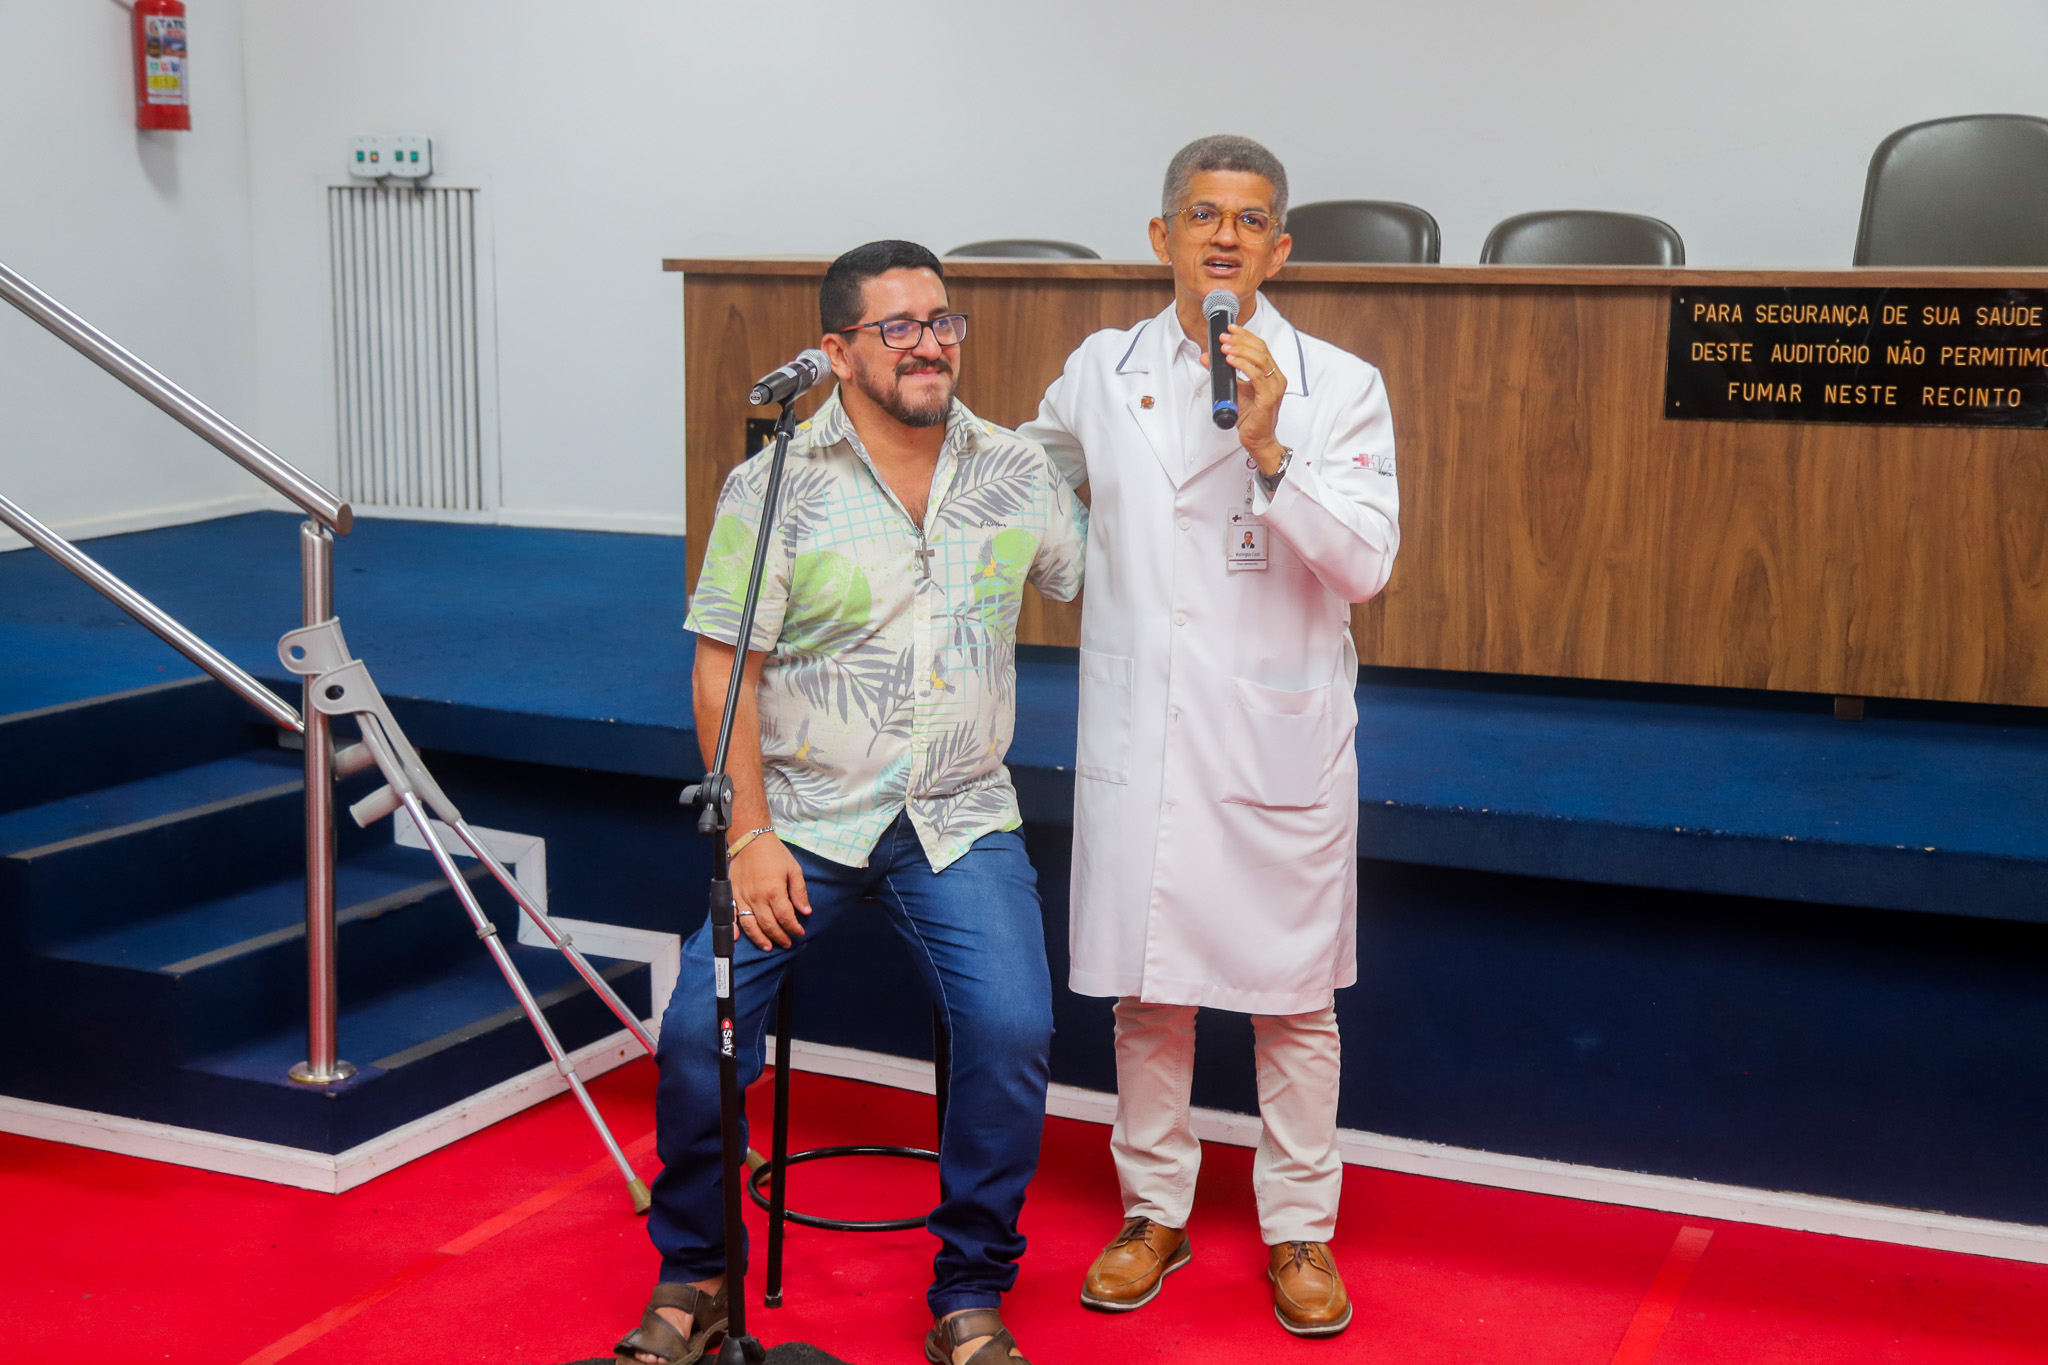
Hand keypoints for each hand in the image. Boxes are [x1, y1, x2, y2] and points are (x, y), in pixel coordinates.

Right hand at [731, 834, 808, 949]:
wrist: (750, 839)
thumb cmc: (774, 853)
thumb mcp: (794, 869)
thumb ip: (799, 892)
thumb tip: (806, 911)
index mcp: (774, 891)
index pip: (786, 917)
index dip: (794, 928)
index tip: (799, 932)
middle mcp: (758, 898)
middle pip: (769, 925)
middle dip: (780, 937)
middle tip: (787, 943)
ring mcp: (743, 897)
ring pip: (751, 925)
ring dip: (760, 939)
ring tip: (769, 947)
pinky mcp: (733, 894)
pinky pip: (731, 915)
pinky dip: (733, 928)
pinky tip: (736, 938)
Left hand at [1216, 324, 1287, 474]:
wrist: (1258, 439)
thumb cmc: (1250, 418)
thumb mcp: (1234, 389)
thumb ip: (1222, 373)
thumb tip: (1207, 357)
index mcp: (1271, 374)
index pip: (1261, 347)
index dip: (1245, 335)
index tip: (1230, 329)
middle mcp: (1276, 378)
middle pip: (1261, 349)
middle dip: (1240, 340)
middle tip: (1223, 337)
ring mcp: (1274, 388)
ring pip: (1260, 359)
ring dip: (1240, 350)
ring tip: (1224, 347)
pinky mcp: (1269, 398)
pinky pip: (1257, 376)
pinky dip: (1243, 365)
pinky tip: (1231, 361)